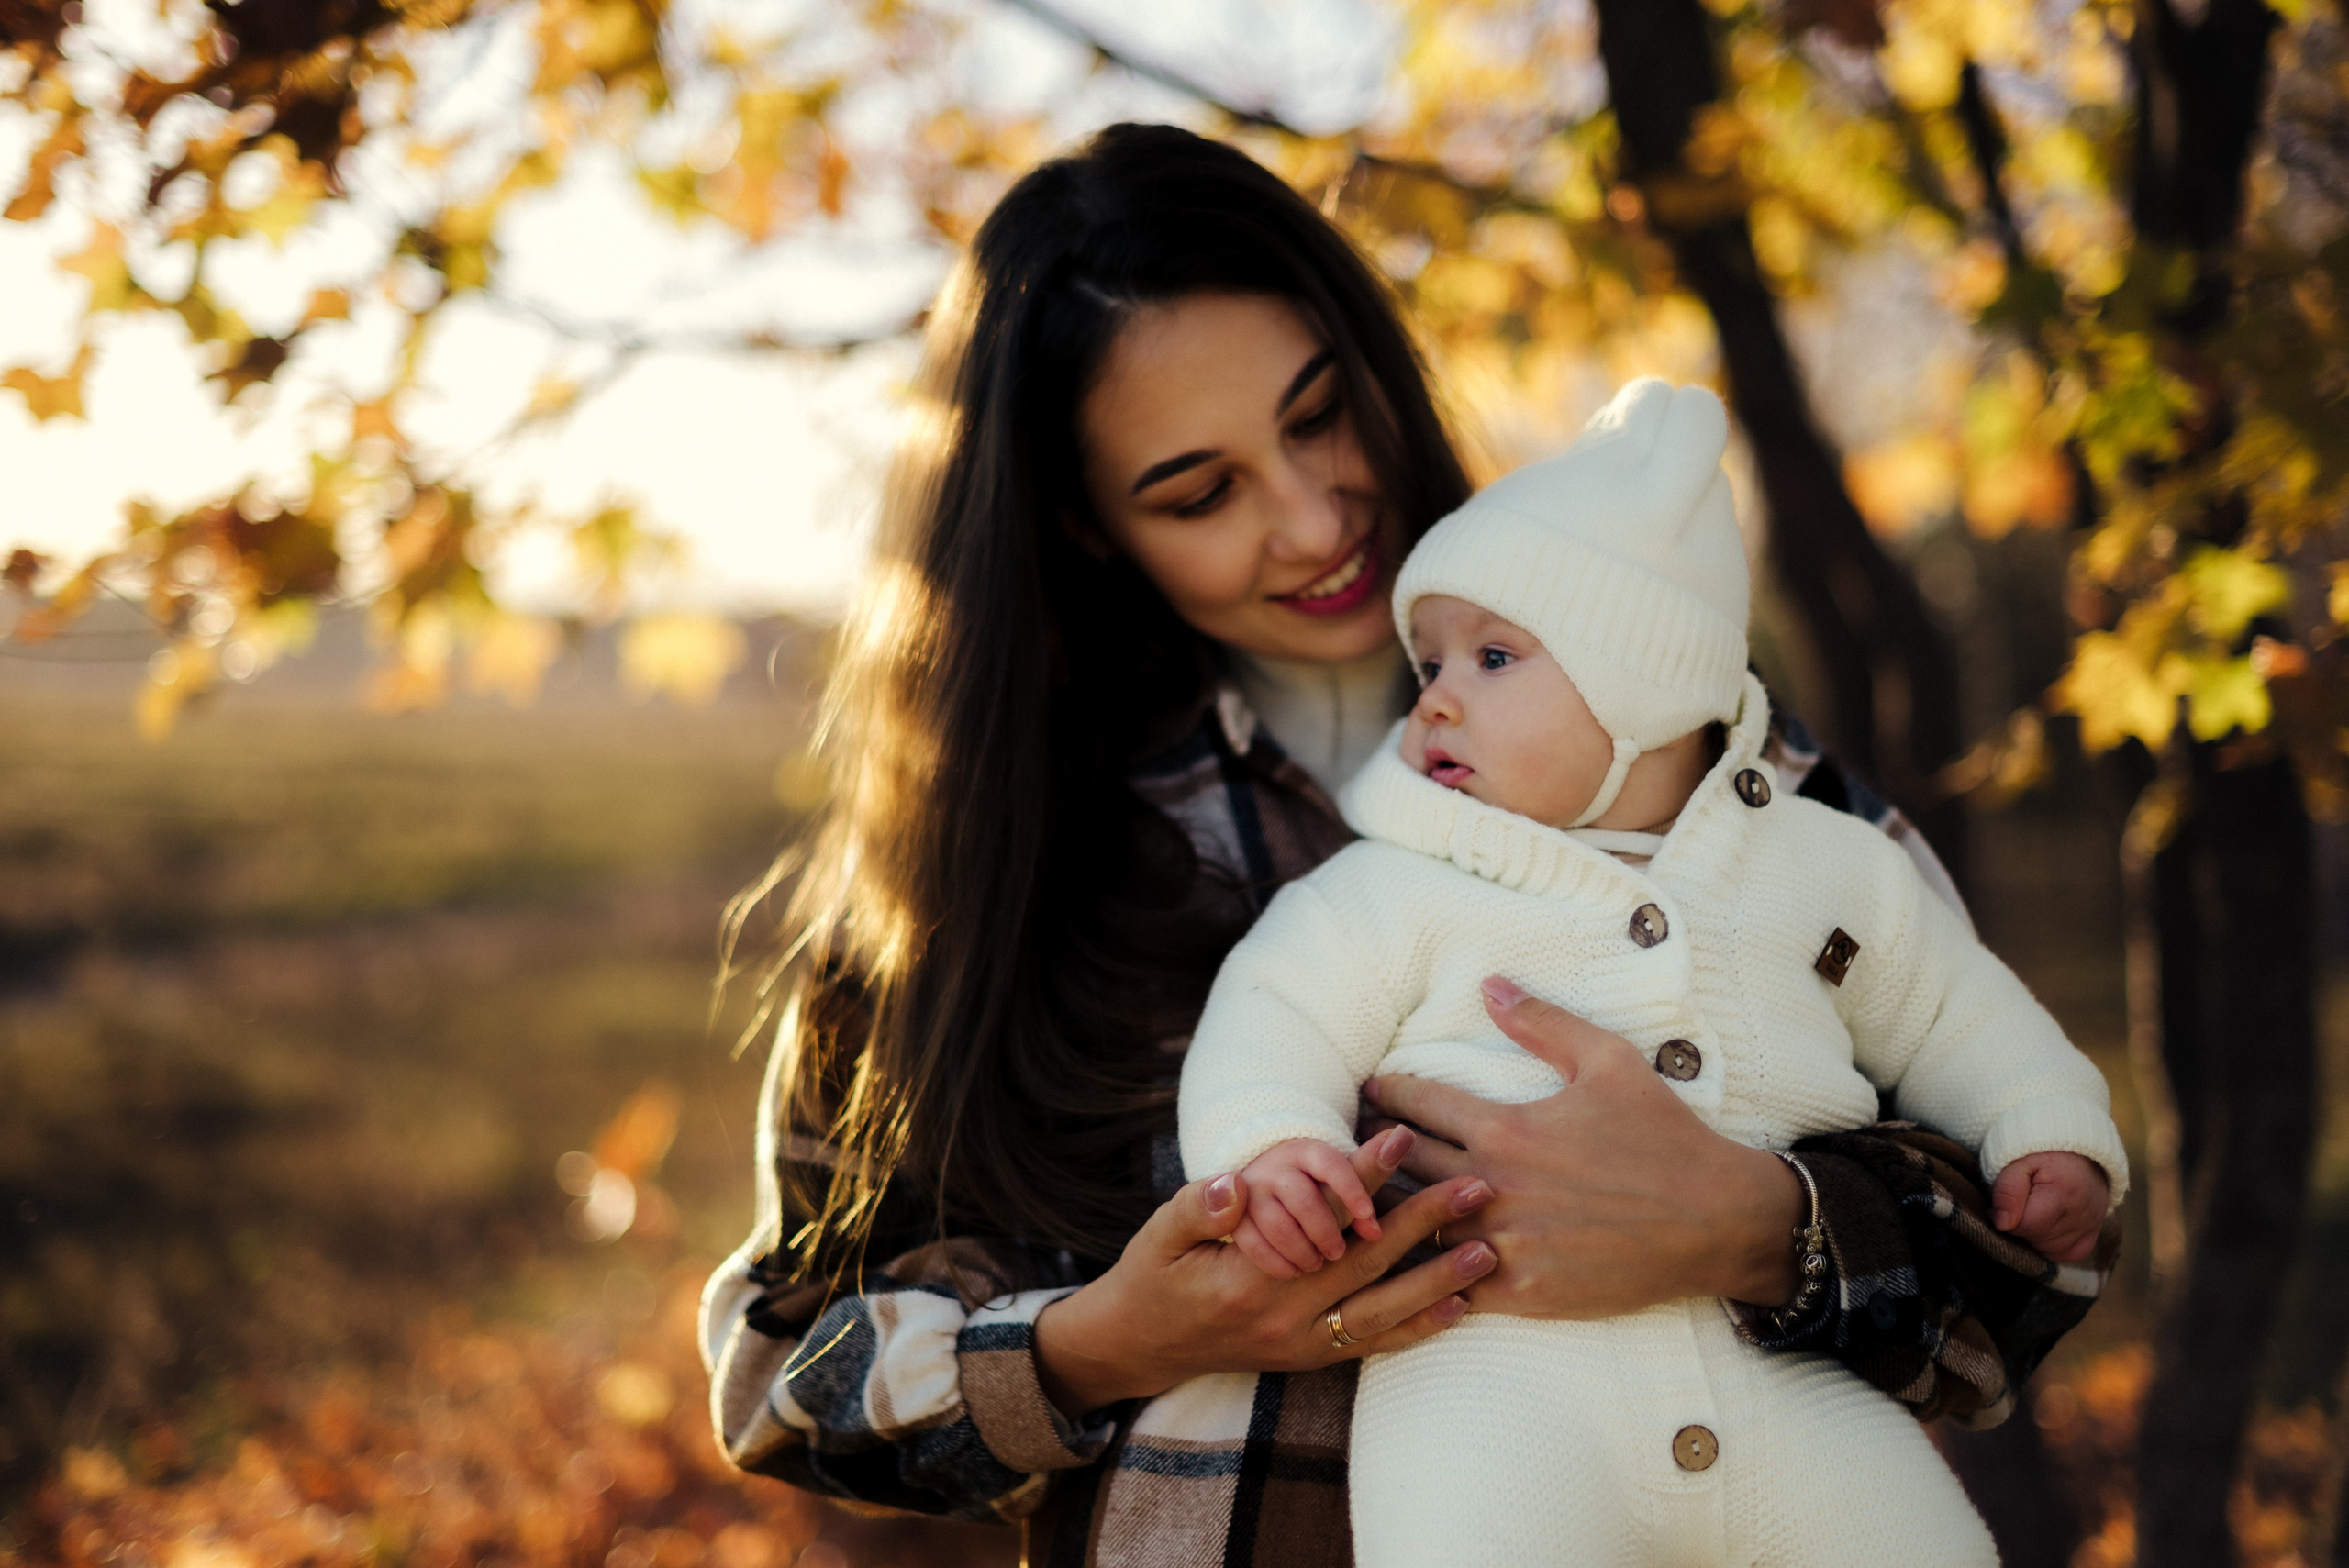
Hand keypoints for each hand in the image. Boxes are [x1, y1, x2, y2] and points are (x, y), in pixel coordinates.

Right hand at [1032, 1125, 1498, 1417]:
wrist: (1140, 1346)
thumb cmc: (1153, 1277)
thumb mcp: (1158, 1235)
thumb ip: (1197, 1207)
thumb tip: (1233, 1182)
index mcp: (1248, 1277)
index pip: (1320, 1220)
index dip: (1364, 1176)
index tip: (1404, 1137)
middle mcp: (1284, 1317)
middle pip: (1368, 1264)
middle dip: (1426, 1222)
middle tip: (1478, 1186)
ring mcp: (1301, 1344)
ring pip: (1383, 1312)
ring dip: (1440, 1280)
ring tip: (1489, 1249)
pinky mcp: (1312, 1358)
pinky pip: (1374, 1344)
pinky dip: (1419, 1327)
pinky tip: (1461, 1307)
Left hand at [1360, 976, 1804, 1318]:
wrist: (1717, 1220)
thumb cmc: (1663, 1136)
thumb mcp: (1608, 1061)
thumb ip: (1542, 1022)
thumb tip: (1489, 983)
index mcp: (1505, 1128)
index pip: (1415, 1104)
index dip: (1386, 1092)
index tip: (1369, 1089)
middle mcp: (1494, 1187)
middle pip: (1402, 1165)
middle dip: (1372, 1148)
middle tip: (1347, 1140)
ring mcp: (1505, 1244)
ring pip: (1416, 1228)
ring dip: (1390, 1211)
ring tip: (1363, 1201)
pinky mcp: (1523, 1293)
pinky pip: (1451, 1285)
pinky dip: (1426, 1271)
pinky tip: (1409, 1262)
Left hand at [1990, 1151, 2107, 1262]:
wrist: (2076, 1151)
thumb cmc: (2041, 1154)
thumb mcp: (2018, 1162)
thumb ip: (2007, 1190)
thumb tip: (2002, 1224)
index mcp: (2064, 1193)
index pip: (2026, 1225)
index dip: (2006, 1217)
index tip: (2000, 1204)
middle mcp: (2083, 1213)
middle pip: (2037, 1239)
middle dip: (2020, 1225)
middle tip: (2019, 1204)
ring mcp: (2091, 1225)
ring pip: (2050, 1250)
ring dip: (2034, 1237)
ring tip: (2032, 1211)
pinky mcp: (2094, 1234)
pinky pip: (2068, 1255)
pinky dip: (2052, 1247)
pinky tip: (2045, 1228)